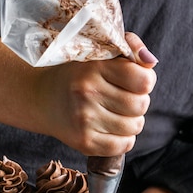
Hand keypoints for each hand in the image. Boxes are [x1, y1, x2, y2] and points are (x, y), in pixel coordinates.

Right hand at [36, 32, 157, 155]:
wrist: (41, 98)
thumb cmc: (76, 73)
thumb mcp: (98, 51)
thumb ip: (128, 46)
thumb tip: (151, 61)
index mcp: (93, 68)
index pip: (144, 81)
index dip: (146, 80)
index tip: (135, 80)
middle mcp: (87, 94)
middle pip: (141, 105)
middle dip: (138, 102)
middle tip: (124, 98)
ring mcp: (84, 121)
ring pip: (135, 127)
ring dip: (132, 121)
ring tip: (117, 113)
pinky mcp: (83, 142)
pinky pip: (123, 146)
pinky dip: (124, 139)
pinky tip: (112, 128)